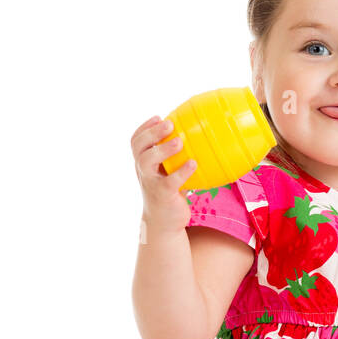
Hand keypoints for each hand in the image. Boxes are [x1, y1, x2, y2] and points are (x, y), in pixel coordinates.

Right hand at [132, 115, 195, 233]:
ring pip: (147, 162)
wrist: (164, 222)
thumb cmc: (170, 192)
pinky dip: (181, 172)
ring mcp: (150, 182)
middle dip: (152, 133)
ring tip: (179, 141)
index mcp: (144, 163)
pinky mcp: (162, 195)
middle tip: (169, 123)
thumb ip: (176, 158)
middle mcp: (143, 171)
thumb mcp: (168, 173)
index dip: (144, 128)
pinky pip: (170, 182)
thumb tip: (201, 138)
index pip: (136, 141)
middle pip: (139, 147)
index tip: (158, 116)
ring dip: (163, 149)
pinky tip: (193, 163)